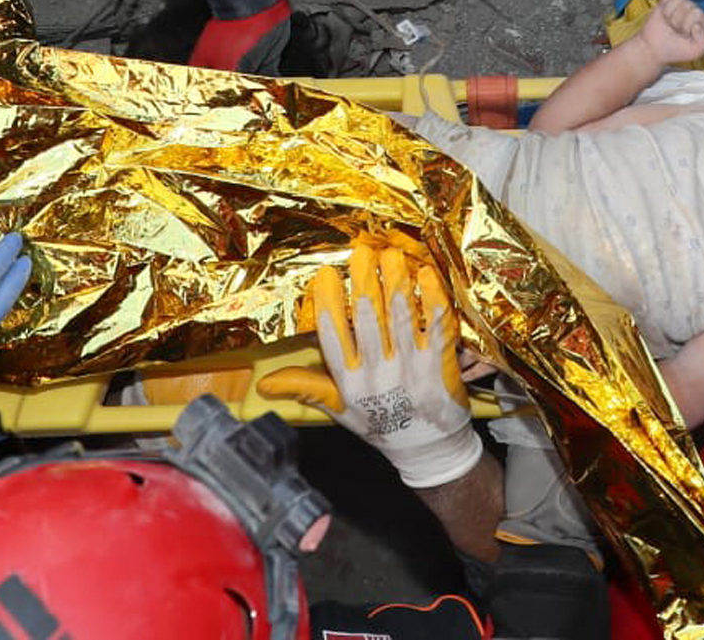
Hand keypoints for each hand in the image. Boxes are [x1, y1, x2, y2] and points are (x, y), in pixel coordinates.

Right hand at [258, 241, 480, 487]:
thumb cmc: (383, 426)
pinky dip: (431, 301)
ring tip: (390, 255)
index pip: (333, 339)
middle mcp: (378, 377)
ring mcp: (411, 372)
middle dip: (364, 283)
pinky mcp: (440, 369)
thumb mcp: (339, 412)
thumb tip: (264, 383)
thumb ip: (306, 388)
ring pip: (399, 320)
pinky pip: (434, 329)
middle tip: (361, 252)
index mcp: (350, 384)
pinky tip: (427, 277)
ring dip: (395, 283)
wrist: (429, 451)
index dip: (328, 305)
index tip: (325, 276)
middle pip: (367, 323)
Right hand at [632, 0, 703, 64]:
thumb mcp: (695, 51)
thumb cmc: (674, 50)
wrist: (653, 49)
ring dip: (669, 13)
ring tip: (669, 23)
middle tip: (674, 30)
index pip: (697, 13)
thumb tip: (697, 25)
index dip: (686, 25)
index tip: (683, 36)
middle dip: (677, 20)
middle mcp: (695, 11)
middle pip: (687, 5)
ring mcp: (683, 4)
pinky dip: (664, 1)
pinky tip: (664, 12)